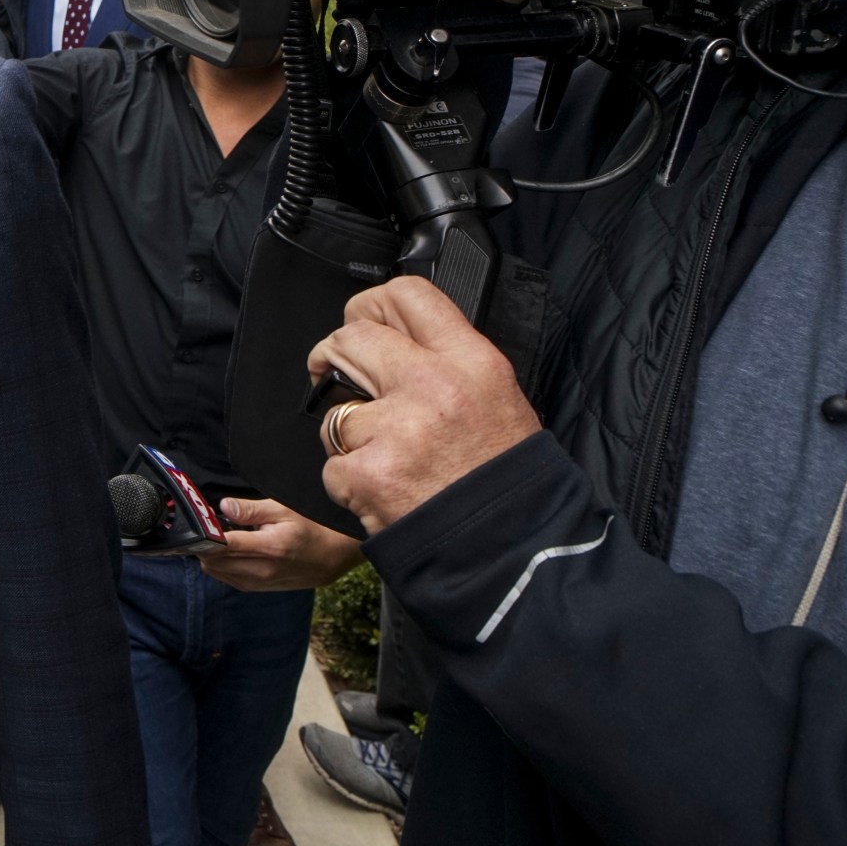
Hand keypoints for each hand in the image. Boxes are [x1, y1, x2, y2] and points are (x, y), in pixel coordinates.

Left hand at [199, 497, 365, 591]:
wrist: (332, 557)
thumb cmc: (309, 528)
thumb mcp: (283, 510)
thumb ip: (250, 510)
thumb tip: (223, 506)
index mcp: (268, 548)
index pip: (222, 545)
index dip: (204, 534)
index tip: (198, 521)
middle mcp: (261, 570)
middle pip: (212, 561)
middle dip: (204, 543)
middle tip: (208, 525)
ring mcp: (258, 583)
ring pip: (216, 571)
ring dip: (210, 555)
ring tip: (221, 536)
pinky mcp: (256, 588)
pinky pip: (226, 578)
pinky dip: (220, 564)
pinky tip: (230, 550)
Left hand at [310, 276, 541, 534]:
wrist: (514, 551)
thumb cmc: (504, 479)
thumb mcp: (498, 399)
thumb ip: (449, 363)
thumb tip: (399, 338)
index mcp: (472, 362)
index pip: (408, 294)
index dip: (372, 305)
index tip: (362, 322)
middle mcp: (433, 385)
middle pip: (352, 337)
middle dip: (335, 355)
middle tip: (335, 373)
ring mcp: (396, 428)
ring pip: (336, 409)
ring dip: (347, 433)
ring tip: (386, 458)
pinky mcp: (367, 472)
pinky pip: (332, 464)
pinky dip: (349, 483)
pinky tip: (384, 493)